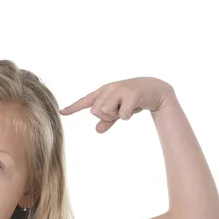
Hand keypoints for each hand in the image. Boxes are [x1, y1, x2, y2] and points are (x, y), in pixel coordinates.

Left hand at [59, 77, 174, 132]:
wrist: (157, 90)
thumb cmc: (135, 100)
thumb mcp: (119, 111)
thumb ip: (108, 120)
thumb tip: (97, 130)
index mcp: (104, 91)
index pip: (86, 101)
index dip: (73, 107)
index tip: (61, 113)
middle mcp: (110, 88)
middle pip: (96, 111)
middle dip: (107, 116)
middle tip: (120, 111)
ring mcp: (120, 90)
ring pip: (106, 112)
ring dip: (117, 115)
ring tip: (128, 108)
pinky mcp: (132, 94)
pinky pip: (122, 114)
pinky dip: (128, 116)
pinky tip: (137, 108)